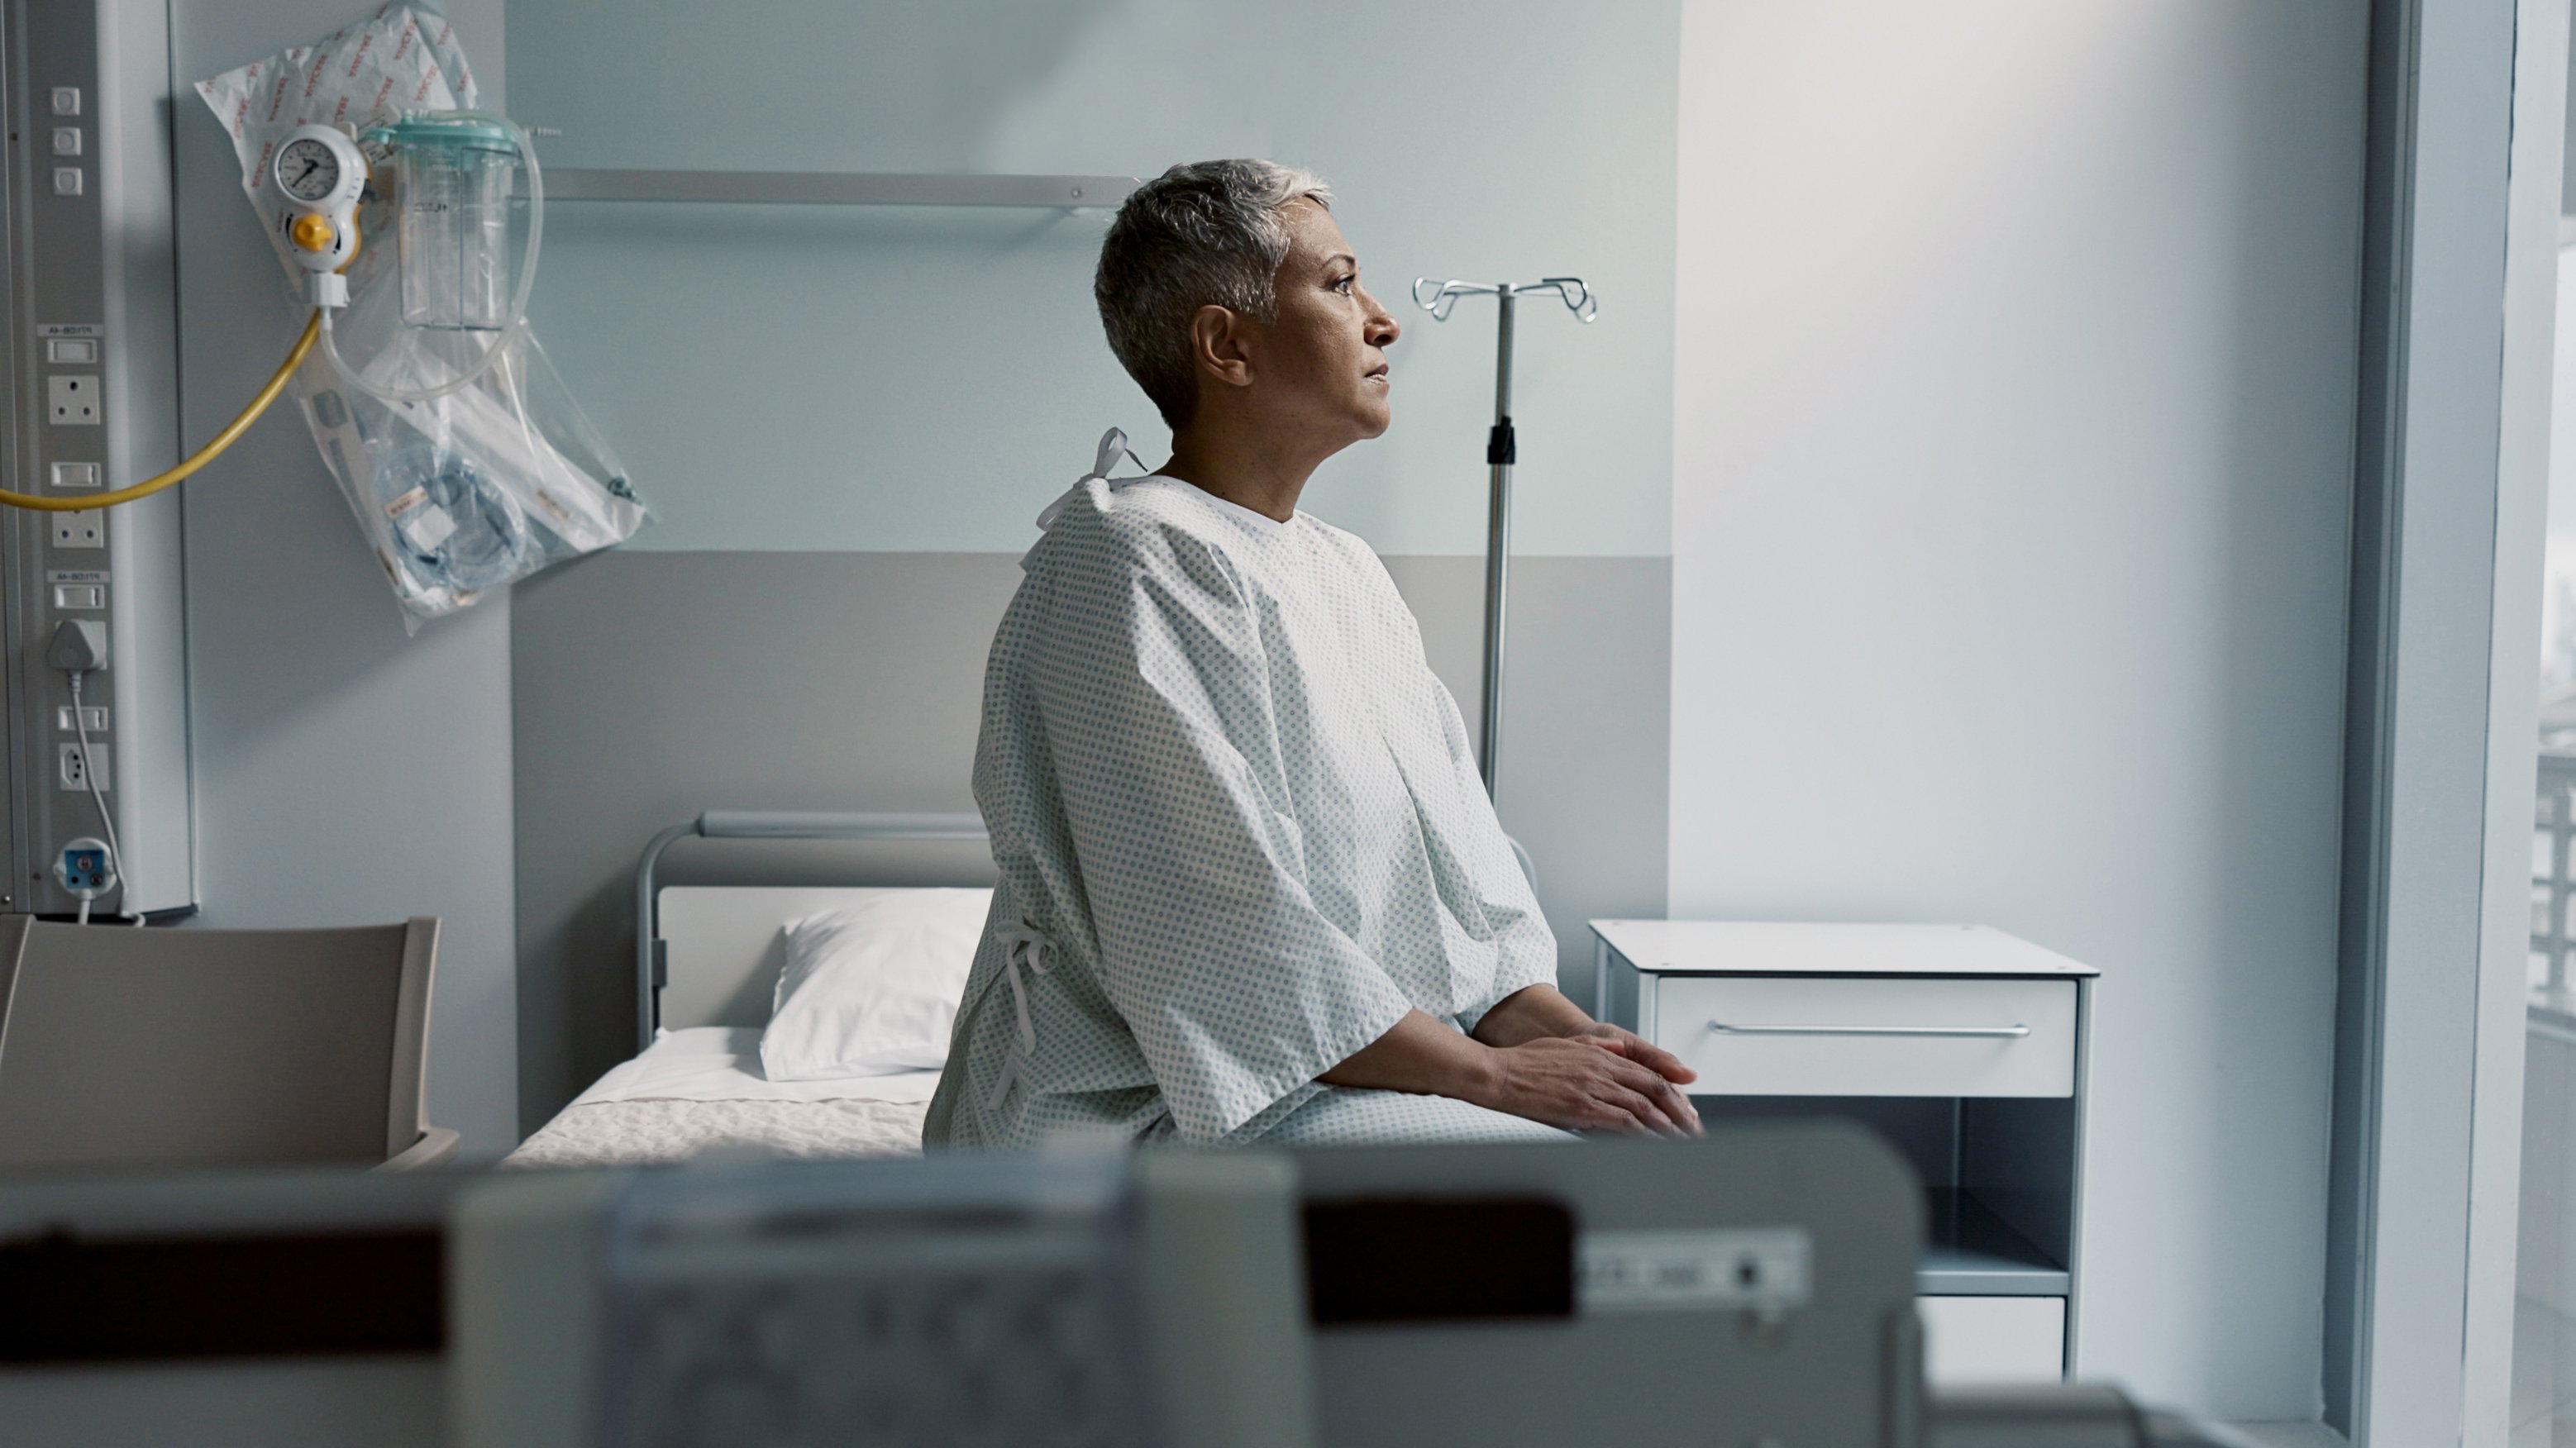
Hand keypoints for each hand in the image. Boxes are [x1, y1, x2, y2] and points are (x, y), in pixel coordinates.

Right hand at [1475, 1036, 1704, 1136]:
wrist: (1499, 1074)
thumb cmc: (1525, 1062)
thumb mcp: (1566, 1045)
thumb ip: (1597, 1047)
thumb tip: (1620, 1050)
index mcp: (1601, 1056)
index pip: (1649, 1074)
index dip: (1672, 1093)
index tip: (1685, 1109)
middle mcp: (1601, 1071)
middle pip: (1654, 1090)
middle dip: (1679, 1112)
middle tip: (1694, 1129)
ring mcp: (1592, 1090)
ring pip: (1643, 1108)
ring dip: (1667, 1127)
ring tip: (1682, 1142)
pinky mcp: (1581, 1109)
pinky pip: (1621, 1122)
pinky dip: (1642, 1134)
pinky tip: (1653, 1144)